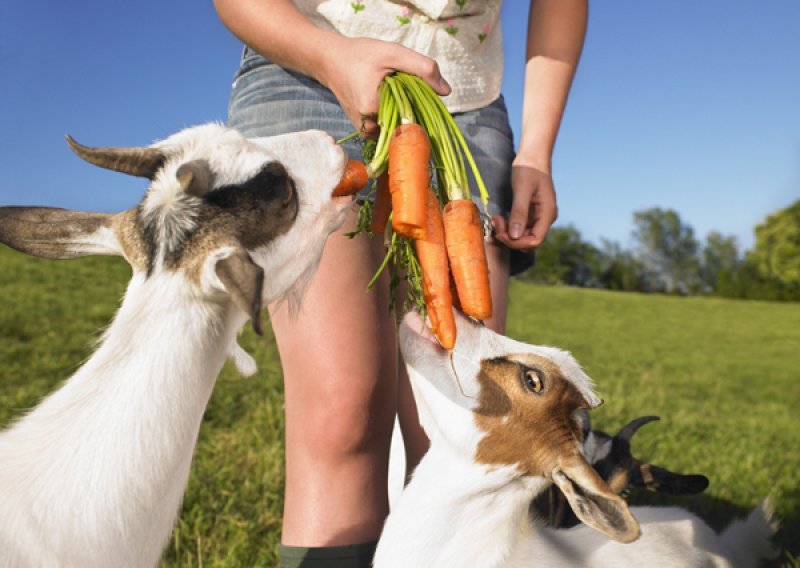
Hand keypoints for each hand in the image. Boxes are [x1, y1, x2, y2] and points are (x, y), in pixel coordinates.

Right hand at [320, 37, 450, 137]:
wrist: (330, 60)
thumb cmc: (360, 54)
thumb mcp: (393, 53)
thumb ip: (423, 68)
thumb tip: (446, 91)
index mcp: (373, 111)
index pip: (411, 122)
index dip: (423, 110)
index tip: (423, 98)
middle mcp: (367, 127)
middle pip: (404, 126)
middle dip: (413, 109)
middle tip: (404, 88)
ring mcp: (365, 131)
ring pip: (396, 128)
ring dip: (403, 112)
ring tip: (394, 91)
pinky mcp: (364, 130)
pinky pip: (387, 128)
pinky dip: (394, 115)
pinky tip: (388, 98)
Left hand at [492, 163, 557, 250]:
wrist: (532, 157)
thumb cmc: (529, 169)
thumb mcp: (522, 189)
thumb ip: (519, 212)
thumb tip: (515, 236)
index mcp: (548, 213)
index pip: (535, 240)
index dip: (517, 243)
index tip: (500, 234)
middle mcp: (545, 218)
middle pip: (528, 241)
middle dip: (510, 238)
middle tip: (495, 224)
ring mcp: (538, 217)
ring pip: (523, 236)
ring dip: (508, 234)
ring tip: (496, 220)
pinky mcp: (530, 215)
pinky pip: (519, 228)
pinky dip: (508, 228)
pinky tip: (499, 219)